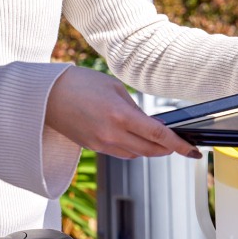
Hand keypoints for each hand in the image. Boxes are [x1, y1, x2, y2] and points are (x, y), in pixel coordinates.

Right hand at [45, 66, 201, 159]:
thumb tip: (149, 123)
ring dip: (150, 149)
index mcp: (120, 116)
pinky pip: (120, 153)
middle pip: (150, 150)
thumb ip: (134, 109)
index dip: (178, 145)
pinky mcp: (92, 147)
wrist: (46, 95)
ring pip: (136, 154)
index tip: (191, 150)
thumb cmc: (78, 83)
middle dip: (168, 149)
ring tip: (159, 140)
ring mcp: (100, 144)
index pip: (158, 136)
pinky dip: (133, 148)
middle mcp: (111, 135)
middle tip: (181, 145)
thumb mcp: (114, 88)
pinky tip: (137, 139)